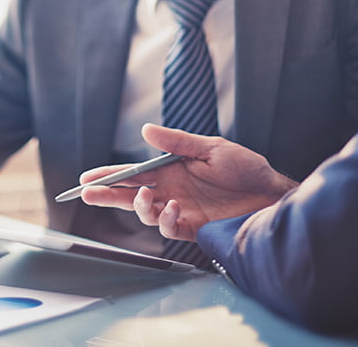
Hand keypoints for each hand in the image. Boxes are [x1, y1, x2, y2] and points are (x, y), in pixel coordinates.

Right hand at [80, 124, 296, 241]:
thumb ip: (177, 142)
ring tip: (143, 197)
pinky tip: (172, 208)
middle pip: (131, 195)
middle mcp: (171, 190)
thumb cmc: (244, 167)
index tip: (87, 178)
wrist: (270, 194)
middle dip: (107, 195)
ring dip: (138, 207)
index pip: (134, 173)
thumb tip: (145, 130)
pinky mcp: (194, 227)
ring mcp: (181, 209)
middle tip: (87, 194)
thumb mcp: (210, 148)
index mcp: (171, 169)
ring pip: (146, 213)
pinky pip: (170, 227)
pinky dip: (166, 219)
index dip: (110, 175)